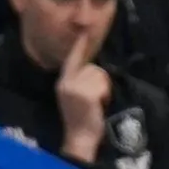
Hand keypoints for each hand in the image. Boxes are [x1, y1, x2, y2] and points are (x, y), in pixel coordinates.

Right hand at [55, 30, 113, 163]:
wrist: (80, 137)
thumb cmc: (81, 118)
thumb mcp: (75, 96)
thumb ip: (79, 81)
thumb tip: (93, 70)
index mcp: (63, 82)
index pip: (72, 60)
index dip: (79, 46)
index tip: (85, 32)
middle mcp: (66, 82)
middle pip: (91, 68)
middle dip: (99, 80)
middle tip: (97, 98)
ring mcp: (75, 88)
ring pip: (99, 75)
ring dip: (103, 88)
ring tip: (98, 102)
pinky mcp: (86, 94)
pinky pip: (102, 84)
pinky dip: (105, 94)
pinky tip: (100, 104)